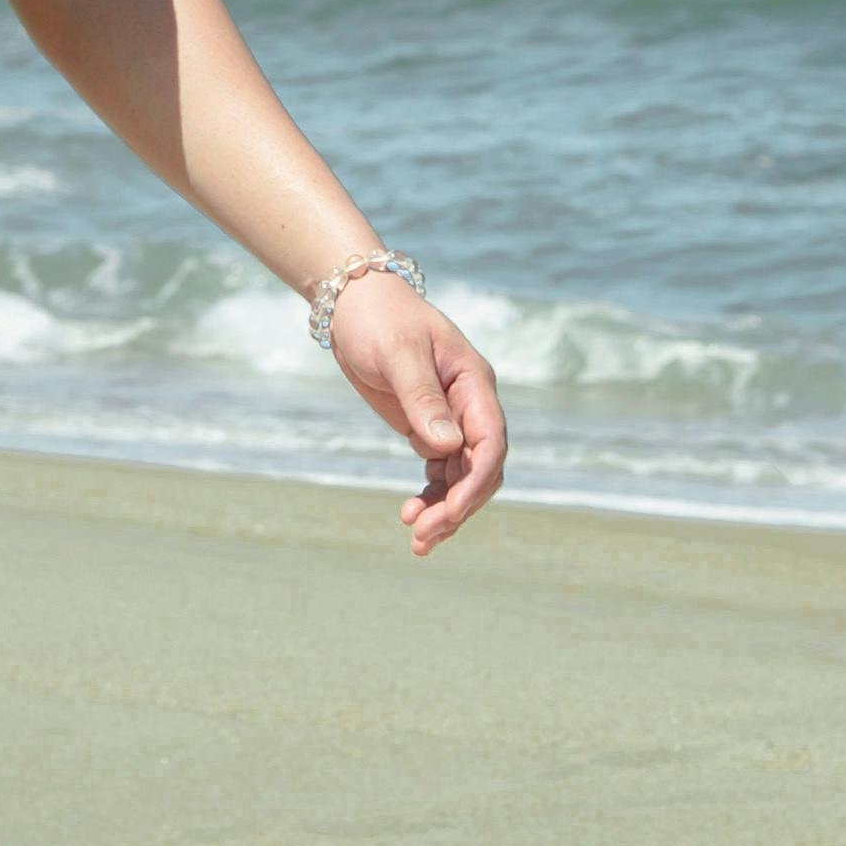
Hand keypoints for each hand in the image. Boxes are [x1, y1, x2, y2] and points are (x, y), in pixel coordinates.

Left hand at [329, 276, 507, 554]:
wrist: (354, 304)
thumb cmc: (379, 319)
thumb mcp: (399, 354)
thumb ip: (423, 398)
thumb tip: (448, 445)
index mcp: (474, 384)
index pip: (491, 442)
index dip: (477, 482)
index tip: (452, 512)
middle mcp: (470, 405)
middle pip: (480, 469)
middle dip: (458, 506)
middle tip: (422, 535)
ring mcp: (451, 418)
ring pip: (461, 477)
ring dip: (445, 509)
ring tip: (416, 541)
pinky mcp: (427, 427)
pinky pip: (440, 472)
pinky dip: (431, 497)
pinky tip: (411, 515)